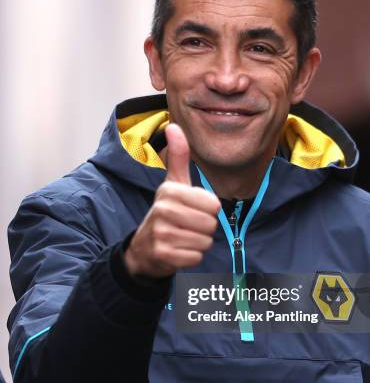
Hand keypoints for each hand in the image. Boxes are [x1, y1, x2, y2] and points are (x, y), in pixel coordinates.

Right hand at [124, 123, 220, 277]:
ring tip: (183, 238)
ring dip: (198, 243)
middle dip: (205, 229)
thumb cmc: (166, 212)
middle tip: (188, 226)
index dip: (209, 210)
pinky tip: (178, 250)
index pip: (213, 204)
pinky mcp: (162, 254)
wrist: (144, 248)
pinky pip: (196, 257)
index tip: (193, 210)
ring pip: (205, 242)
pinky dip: (191, 257)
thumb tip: (174, 125)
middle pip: (211, 224)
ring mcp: (160, 233)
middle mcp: (162, 210)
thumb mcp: (173, 183)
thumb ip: (178, 156)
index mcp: (169, 190)